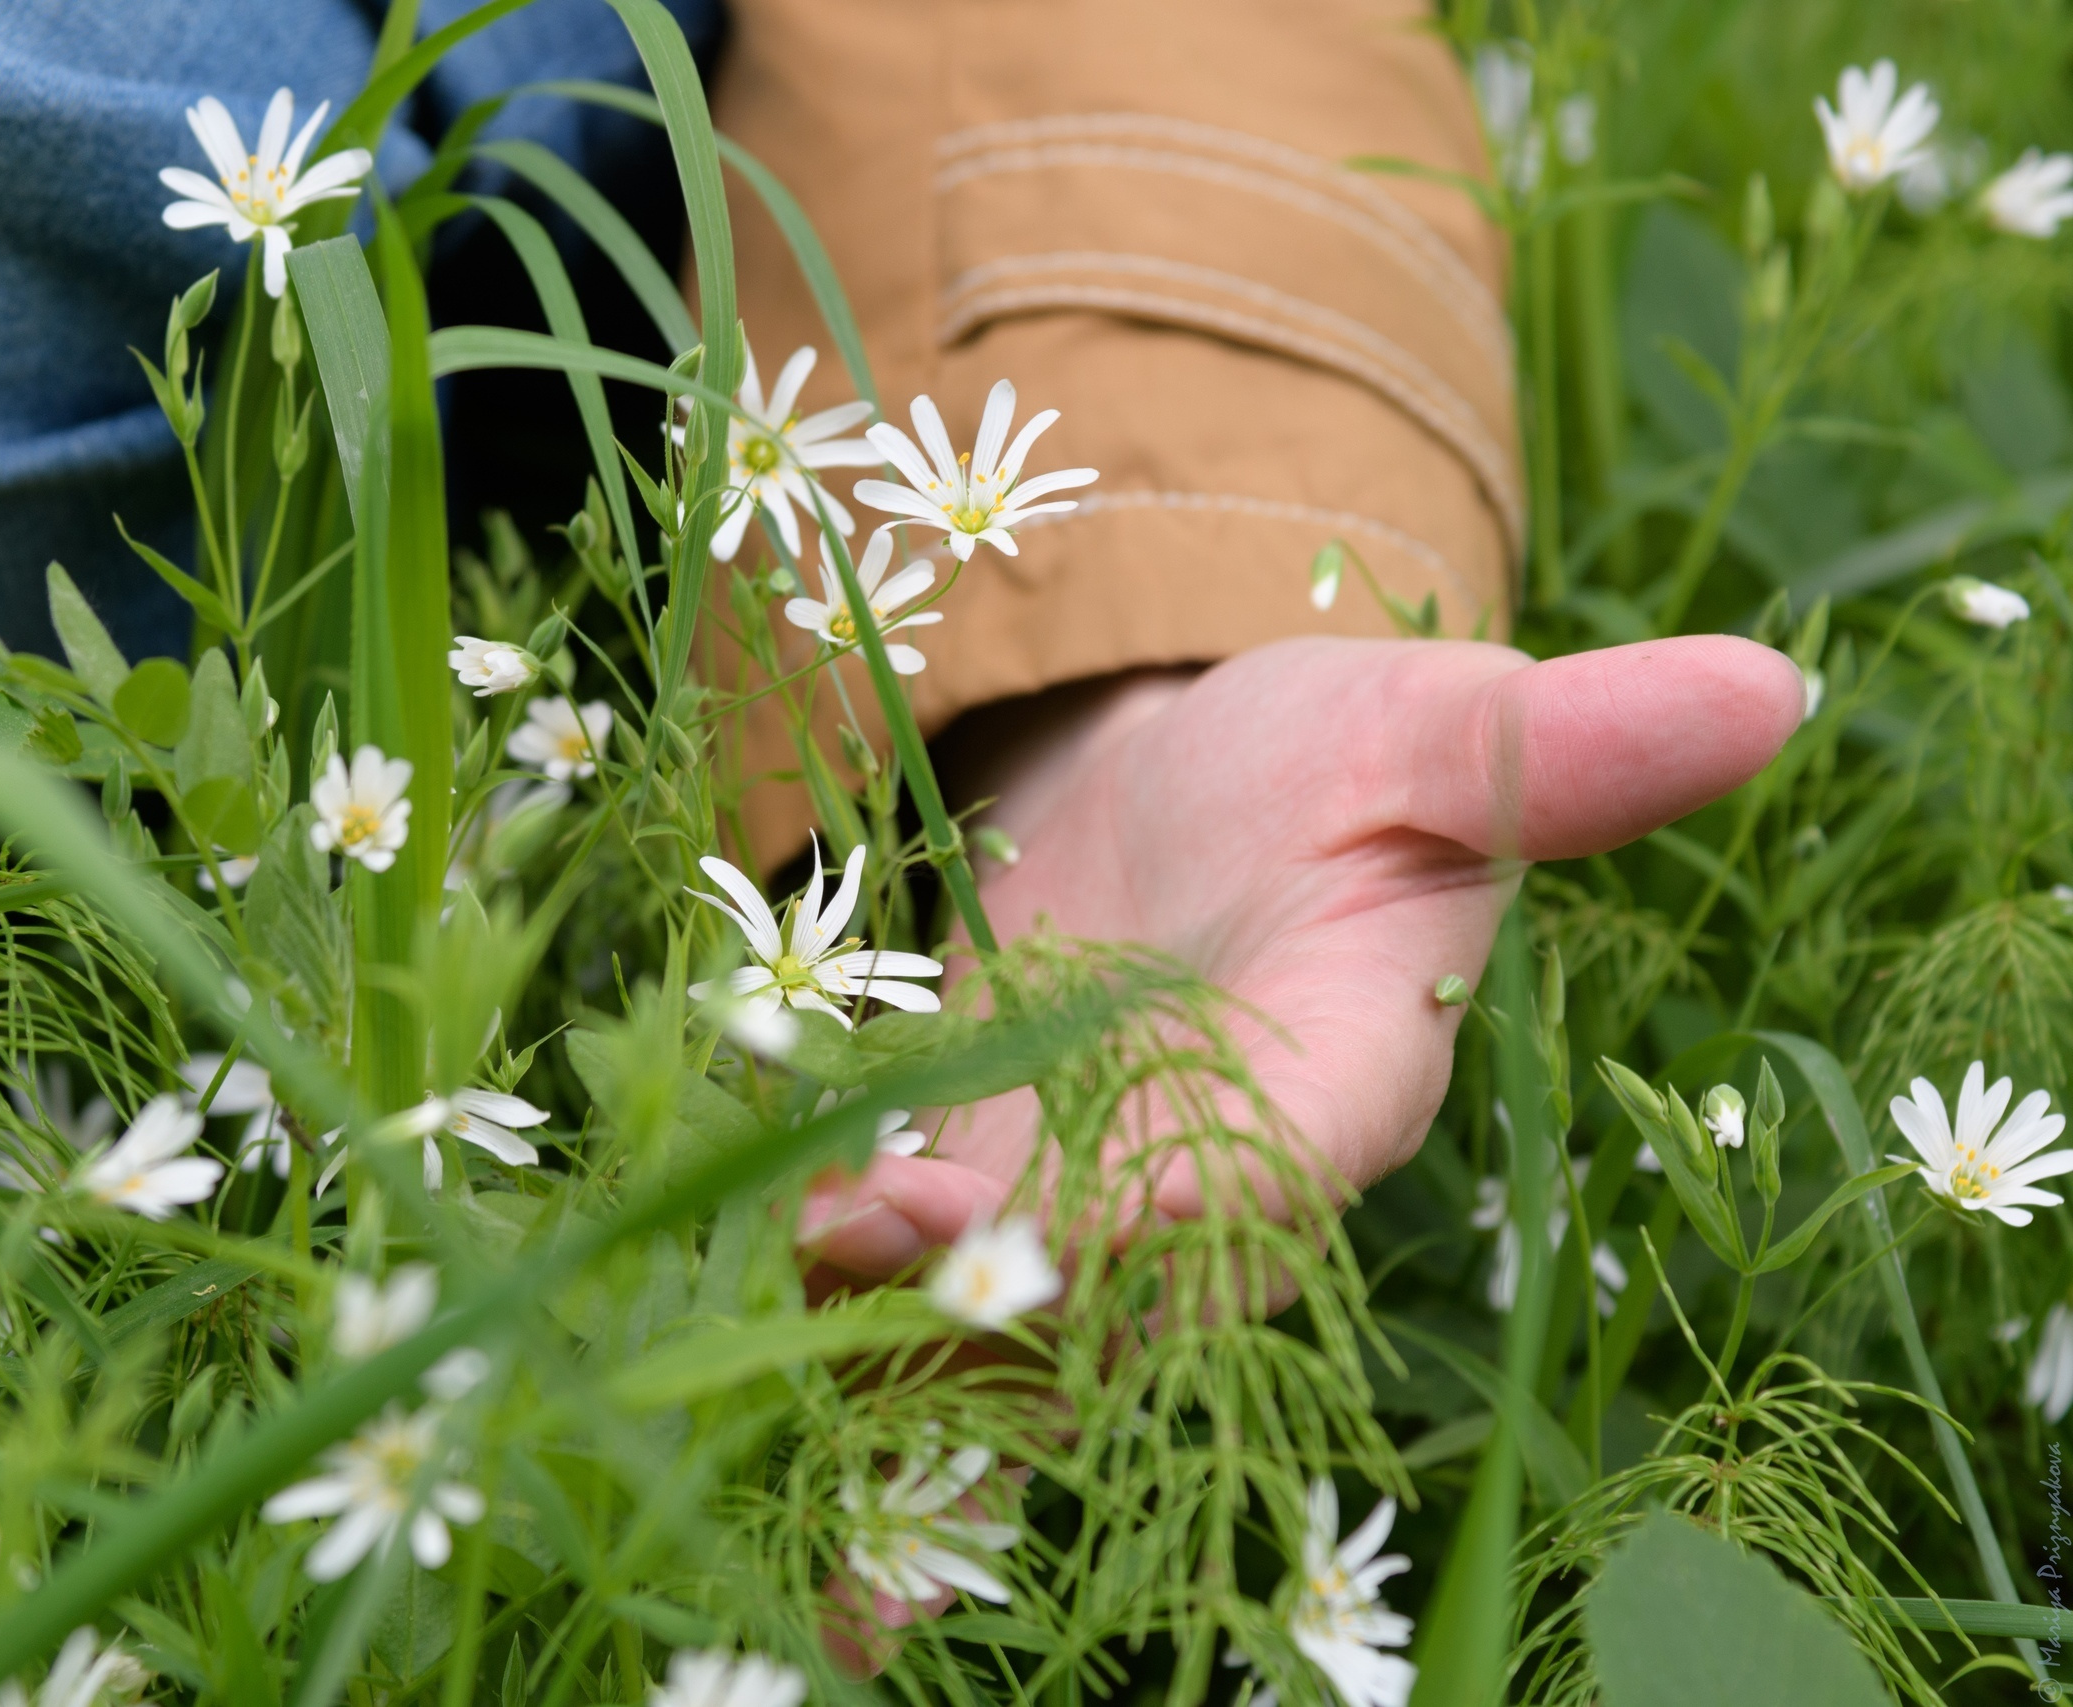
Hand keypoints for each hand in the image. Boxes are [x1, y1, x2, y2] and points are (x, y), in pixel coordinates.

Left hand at [801, 633, 1805, 1278]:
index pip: (1272, 1177)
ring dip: (867, 1337)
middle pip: (1098, 1302)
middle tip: (862, 1242)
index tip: (1084, 1209)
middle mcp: (1197, 1199)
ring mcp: (1065, 1219)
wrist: (1176, 806)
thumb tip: (1769, 687)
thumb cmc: (1326, 764)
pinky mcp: (953, 1207)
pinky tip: (702, 1298)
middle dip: (982, 1300)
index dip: (1187, 1210)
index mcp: (1328, 1093)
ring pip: (978, 1335)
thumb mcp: (1430, 728)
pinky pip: (884, 1303)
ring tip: (762, 1283)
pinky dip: (804, 1316)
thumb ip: (1562, 746)